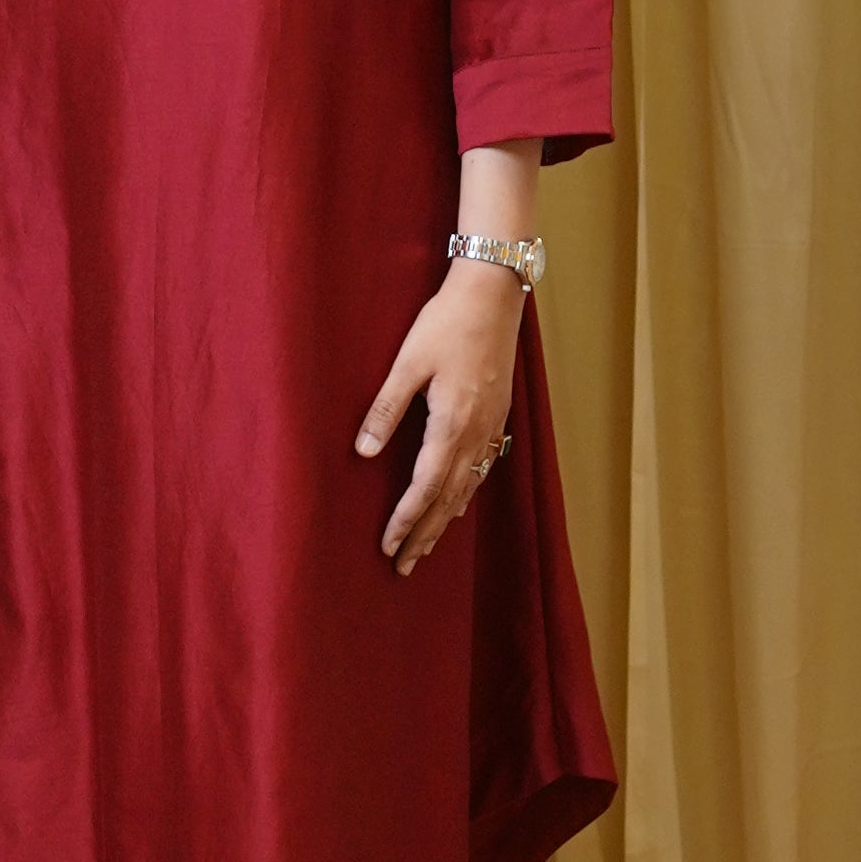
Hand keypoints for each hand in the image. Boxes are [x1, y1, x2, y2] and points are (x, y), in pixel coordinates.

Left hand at [355, 260, 525, 572]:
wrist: (493, 295)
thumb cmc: (447, 323)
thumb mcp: (408, 363)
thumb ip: (385, 410)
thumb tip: (362, 453)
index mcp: (452, 424)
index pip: (425, 488)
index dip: (406, 521)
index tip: (388, 547)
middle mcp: (477, 434)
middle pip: (449, 499)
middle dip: (425, 535)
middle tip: (404, 566)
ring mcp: (492, 427)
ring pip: (468, 488)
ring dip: (446, 521)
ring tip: (427, 548)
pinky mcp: (498, 416)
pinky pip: (483, 470)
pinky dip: (466, 494)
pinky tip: (458, 503)